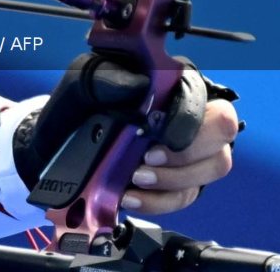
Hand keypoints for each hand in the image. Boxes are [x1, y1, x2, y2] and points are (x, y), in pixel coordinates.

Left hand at [15, 53, 238, 215]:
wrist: (59, 139)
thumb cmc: (80, 104)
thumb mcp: (88, 81)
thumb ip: (110, 78)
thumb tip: (137, 84)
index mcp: (178, 88)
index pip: (210, 105)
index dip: (190, 125)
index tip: (156, 137)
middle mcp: (193, 119)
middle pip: (221, 138)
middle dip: (185, 156)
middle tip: (147, 162)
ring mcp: (190, 153)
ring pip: (210, 170)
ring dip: (172, 181)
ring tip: (135, 179)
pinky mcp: (178, 182)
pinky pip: (184, 197)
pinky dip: (156, 202)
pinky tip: (130, 196)